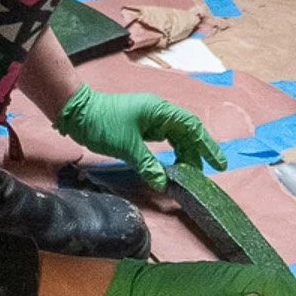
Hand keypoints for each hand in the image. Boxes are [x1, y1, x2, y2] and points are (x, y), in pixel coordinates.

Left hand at [55, 81, 227, 189]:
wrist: (77, 112)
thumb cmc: (102, 123)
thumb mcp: (127, 146)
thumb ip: (148, 165)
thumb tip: (164, 184)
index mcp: (159, 111)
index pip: (192, 127)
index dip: (207, 146)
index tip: (218, 164)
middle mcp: (158, 113)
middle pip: (186, 133)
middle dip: (195, 154)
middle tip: (199, 177)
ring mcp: (149, 119)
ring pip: (174, 137)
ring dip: (182, 155)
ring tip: (185, 175)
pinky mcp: (140, 127)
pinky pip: (162, 140)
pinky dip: (168, 153)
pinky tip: (169, 166)